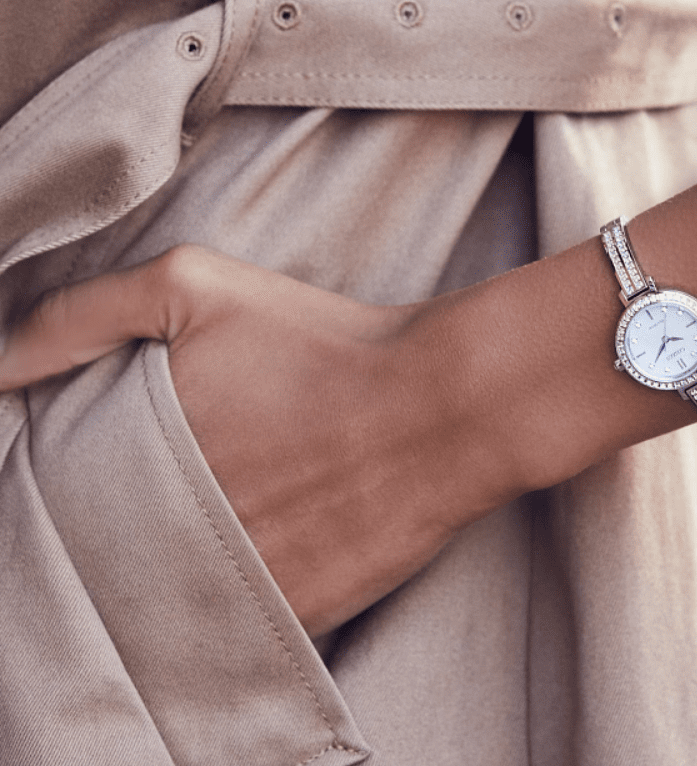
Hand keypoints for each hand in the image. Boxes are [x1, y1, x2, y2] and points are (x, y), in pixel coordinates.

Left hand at [0, 245, 520, 635]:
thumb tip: (0, 366)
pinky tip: (260, 545)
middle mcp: (168, 529)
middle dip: (113, 524)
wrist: (439, 406)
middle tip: (179, 482)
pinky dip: (222, 597)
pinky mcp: (285, 616)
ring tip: (225, 513)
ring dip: (166, 566)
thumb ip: (86, 316)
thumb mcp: (197, 285)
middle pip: (99, 548)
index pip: (53, 492)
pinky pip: (224, 624)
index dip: (64, 481)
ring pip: (158, 594)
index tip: (99, 464)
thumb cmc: (325, 343)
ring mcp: (226, 581)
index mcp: (138, 453)